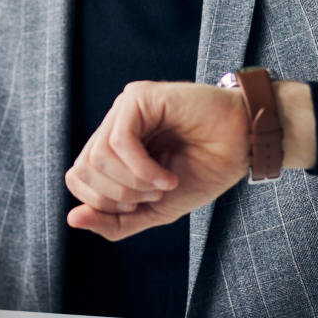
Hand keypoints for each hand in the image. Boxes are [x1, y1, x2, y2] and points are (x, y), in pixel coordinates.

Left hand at [65, 80, 314, 240]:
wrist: (244, 147)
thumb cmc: (204, 171)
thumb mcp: (155, 209)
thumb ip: (115, 220)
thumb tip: (72, 220)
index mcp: (112, 148)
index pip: (77, 178)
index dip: (102, 203)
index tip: (141, 206)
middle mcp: (113, 124)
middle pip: (82, 169)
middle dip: (117, 196)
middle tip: (154, 196)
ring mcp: (125, 108)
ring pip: (98, 156)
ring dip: (133, 183)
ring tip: (164, 185)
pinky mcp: (139, 97)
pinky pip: (119, 141)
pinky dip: (141, 169)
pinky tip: (167, 178)